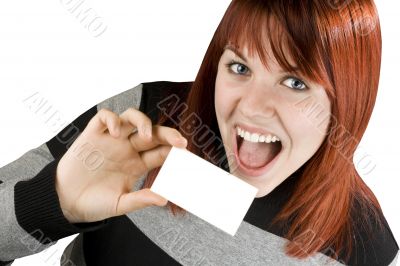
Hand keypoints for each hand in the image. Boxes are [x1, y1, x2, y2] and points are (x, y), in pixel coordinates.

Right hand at [55, 107, 186, 222]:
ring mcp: (111, 140)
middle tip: (179, 141)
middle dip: (167, 134)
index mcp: (138, 164)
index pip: (161, 152)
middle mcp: (127, 149)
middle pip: (152, 133)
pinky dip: (111, 119)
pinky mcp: (93, 134)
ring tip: (145, 136)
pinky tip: (115, 132)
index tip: (186, 154)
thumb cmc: (95, 203)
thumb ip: (140, 199)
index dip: (173, 151)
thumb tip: (163, 199)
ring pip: (131, 118)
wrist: (66, 202)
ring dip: (142, 122)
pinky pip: (104, 117)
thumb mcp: (120, 204)